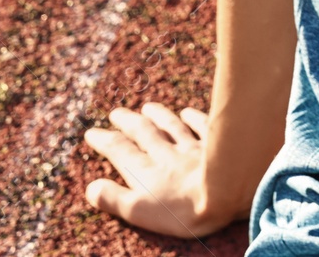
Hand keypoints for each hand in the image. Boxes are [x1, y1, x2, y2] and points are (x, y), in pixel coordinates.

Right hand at [83, 102, 236, 238]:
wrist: (227, 194)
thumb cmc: (182, 209)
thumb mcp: (140, 210)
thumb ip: (114, 198)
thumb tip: (91, 188)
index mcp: (145, 171)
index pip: (119, 151)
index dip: (104, 141)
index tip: (91, 132)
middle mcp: (167, 154)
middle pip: (144, 133)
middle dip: (128, 122)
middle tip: (116, 113)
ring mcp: (193, 148)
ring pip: (172, 126)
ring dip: (158, 116)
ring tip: (147, 107)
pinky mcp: (217, 146)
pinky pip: (203, 127)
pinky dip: (193, 118)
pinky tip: (188, 112)